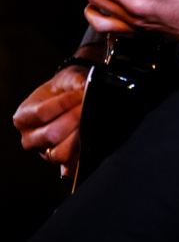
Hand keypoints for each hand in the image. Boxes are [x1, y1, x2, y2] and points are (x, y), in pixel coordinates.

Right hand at [13, 64, 91, 179]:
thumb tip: (85, 86)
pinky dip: (82, 151)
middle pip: (51, 135)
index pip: (42, 113)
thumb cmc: (64, 89)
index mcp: (24, 117)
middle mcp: (30, 138)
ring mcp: (44, 153)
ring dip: (80, 135)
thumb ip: (75, 80)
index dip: (64, 103)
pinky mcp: (61, 162)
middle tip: (89, 105)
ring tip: (91, 117)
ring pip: (61, 153)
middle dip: (74, 119)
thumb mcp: (67, 77)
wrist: (70, 100)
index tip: (82, 92)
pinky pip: (72, 163)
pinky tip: (91, 136)